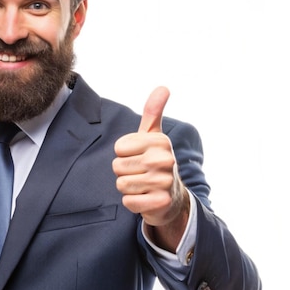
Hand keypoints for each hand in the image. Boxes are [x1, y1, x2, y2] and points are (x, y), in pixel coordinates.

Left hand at [112, 87, 188, 248]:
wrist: (172, 198)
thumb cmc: (156, 162)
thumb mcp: (154, 136)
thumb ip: (153, 112)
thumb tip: (163, 86)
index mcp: (160, 141)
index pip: (118, 148)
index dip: (124, 155)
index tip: (139, 157)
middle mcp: (165, 160)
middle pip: (117, 166)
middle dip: (125, 172)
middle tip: (141, 174)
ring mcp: (164, 182)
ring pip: (121, 184)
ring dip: (128, 188)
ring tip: (143, 185)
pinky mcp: (160, 202)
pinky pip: (128, 201)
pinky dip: (132, 202)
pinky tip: (145, 198)